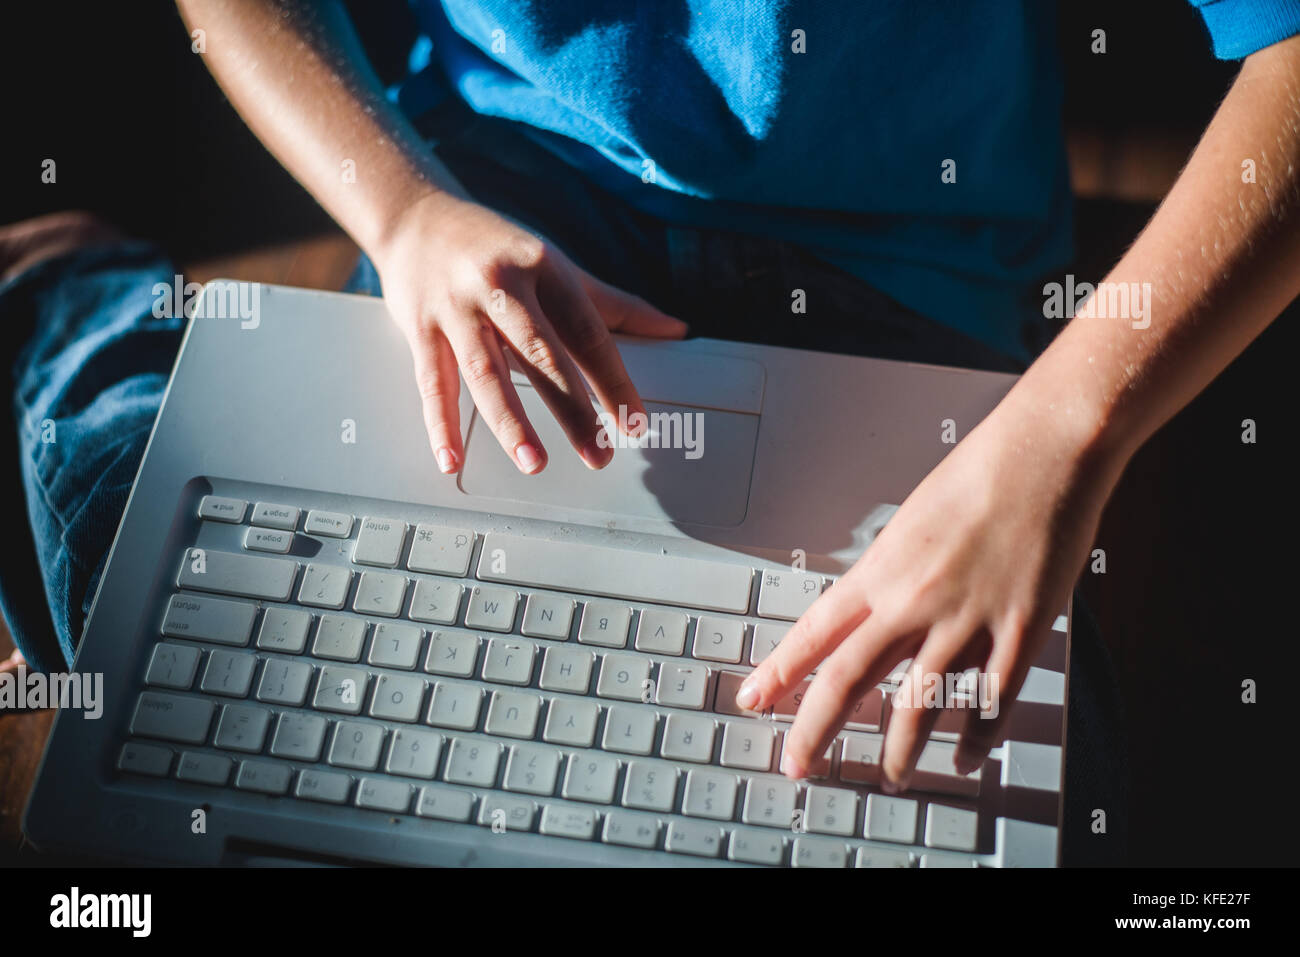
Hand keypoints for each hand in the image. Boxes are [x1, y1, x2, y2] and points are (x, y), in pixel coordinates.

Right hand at [374, 192, 686, 474]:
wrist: (414, 215)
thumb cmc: (496, 248)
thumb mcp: (557, 266)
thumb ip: (615, 305)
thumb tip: (676, 329)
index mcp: (542, 269)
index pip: (587, 332)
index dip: (613, 380)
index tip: (634, 422)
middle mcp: (499, 286)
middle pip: (540, 354)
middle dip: (571, 408)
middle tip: (598, 454)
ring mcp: (455, 307)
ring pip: (484, 371)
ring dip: (509, 422)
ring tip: (533, 462)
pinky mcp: (418, 327)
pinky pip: (431, 383)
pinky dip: (440, 425)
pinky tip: (454, 460)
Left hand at [738, 397, 1124, 788]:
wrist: (1043, 452)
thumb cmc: (978, 474)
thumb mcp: (908, 523)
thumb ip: (888, 576)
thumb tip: (870, 616)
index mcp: (880, 569)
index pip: (813, 634)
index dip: (779, 673)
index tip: (753, 700)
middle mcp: (912, 600)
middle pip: (848, 680)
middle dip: (815, 731)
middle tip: (798, 764)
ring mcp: (966, 620)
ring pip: (918, 705)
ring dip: (899, 751)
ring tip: (892, 775)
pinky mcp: (1019, 630)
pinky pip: (990, 701)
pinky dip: (976, 738)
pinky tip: (965, 758)